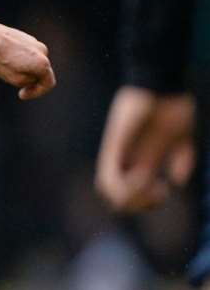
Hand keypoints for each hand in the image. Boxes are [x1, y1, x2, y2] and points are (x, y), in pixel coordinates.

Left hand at [0, 21, 55, 99]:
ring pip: (33, 62)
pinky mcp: (25, 37)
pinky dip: (19, 59)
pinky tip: (4, 59)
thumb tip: (33, 78)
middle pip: (41, 72)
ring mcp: (34, 42)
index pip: (48, 83)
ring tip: (5, 68)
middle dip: (29, 80)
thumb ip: (29, 82)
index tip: (22, 95)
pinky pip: (26, 53)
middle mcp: (43, 51)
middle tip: (12, 82)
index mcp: (43, 63)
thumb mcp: (15, 79)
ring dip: (24, 69)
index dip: (36, 93)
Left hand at [95, 85, 195, 212]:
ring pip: (109, 192)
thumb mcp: (181, 138)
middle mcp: (127, 161)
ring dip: (131, 197)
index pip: (133, 193)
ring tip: (149, 184)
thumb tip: (178, 181)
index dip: (147, 201)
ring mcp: (118, 154)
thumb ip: (182, 159)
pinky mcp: (113, 146)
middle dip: (139, 205)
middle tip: (158, 193)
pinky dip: (124, 186)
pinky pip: (107, 177)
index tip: (165, 190)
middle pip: (118, 198)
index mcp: (143, 161)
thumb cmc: (173, 106)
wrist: (160, 84)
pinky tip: (143, 178)